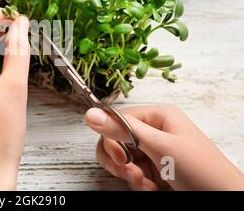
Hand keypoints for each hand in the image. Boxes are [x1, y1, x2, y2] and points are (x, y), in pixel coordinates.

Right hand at [85, 105, 243, 190]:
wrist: (223, 199)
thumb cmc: (202, 171)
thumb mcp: (161, 148)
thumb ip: (124, 130)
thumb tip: (91, 114)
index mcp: (157, 116)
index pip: (117, 120)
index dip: (112, 140)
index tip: (121, 159)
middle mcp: (153, 131)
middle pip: (115, 140)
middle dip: (120, 161)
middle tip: (134, 174)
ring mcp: (153, 151)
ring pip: (122, 160)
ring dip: (130, 175)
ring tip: (148, 185)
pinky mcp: (154, 169)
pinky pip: (132, 174)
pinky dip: (138, 184)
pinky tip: (154, 188)